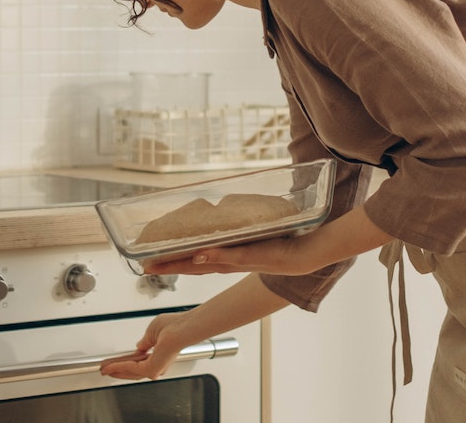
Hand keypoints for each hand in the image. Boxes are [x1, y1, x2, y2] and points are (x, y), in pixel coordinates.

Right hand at [100, 311, 192, 379]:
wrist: (182, 328)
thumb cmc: (174, 325)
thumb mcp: (153, 332)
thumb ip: (145, 341)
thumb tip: (139, 347)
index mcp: (159, 356)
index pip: (138, 362)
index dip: (124, 363)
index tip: (113, 363)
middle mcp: (158, 364)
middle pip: (132, 370)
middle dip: (116, 369)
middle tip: (104, 369)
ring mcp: (155, 368)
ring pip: (130, 371)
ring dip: (115, 369)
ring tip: (104, 368)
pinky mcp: (151, 369)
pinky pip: (131, 368)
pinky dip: (119, 366)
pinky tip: (110, 366)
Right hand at [141, 205, 392, 277]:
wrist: (320, 245)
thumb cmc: (296, 233)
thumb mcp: (264, 221)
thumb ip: (248, 215)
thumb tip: (232, 201)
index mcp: (235, 252)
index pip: (199, 257)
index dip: (176, 259)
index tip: (152, 258)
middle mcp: (236, 259)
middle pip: (196, 264)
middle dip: (170, 265)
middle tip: (144, 265)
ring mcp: (246, 258)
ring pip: (207, 263)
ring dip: (184, 264)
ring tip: (159, 265)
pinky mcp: (259, 255)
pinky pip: (233, 255)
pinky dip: (215, 256)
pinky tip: (198, 254)